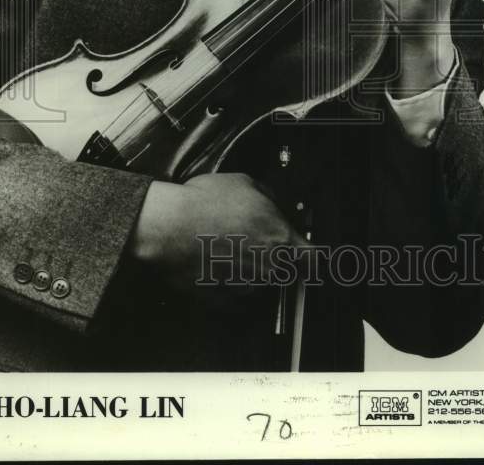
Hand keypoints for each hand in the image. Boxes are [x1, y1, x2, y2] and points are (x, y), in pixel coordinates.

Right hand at [129, 173, 305, 292]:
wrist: (170, 226)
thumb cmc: (206, 203)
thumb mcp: (246, 183)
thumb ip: (269, 197)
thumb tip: (273, 203)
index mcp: (281, 240)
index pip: (313, 260)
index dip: (312, 257)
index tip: (308, 255)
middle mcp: (268, 269)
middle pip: (285, 272)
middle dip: (275, 260)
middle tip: (254, 243)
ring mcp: (245, 288)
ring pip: (258, 283)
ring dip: (249, 271)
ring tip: (226, 248)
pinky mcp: (222, 301)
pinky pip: (234, 297)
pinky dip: (228, 285)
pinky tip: (214, 264)